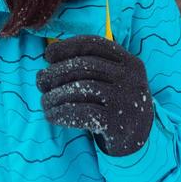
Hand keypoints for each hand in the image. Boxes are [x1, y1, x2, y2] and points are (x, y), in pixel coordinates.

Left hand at [36, 35, 153, 156]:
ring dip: (56, 95)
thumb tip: (48, 57)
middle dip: (56, 72)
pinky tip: (51, 116)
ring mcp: (126, 100)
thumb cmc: (116, 102)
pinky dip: (61, 113)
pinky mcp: (118, 123)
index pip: (94, 43)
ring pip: (81, 88)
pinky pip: (82, 113)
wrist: (140, 138)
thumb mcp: (113, 78)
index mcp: (129, 62)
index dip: (67, 45)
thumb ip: (89, 65)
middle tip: (41, 82)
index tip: (47, 55)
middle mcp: (130, 78)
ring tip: (44, 101)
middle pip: (84, 65)